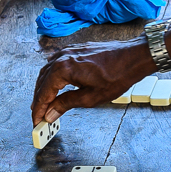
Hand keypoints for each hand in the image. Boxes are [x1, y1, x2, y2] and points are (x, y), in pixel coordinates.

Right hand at [31, 39, 155, 126]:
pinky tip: (53, 86)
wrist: (133, 57)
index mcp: (63, 68)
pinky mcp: (74, 50)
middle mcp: (62, 57)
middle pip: (42, 82)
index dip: (38, 110)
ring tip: (44, 104)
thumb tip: (50, 113)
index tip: (36, 122)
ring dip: (43, 88)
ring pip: (47, 72)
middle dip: (39, 100)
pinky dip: (51, 77)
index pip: (43, 93)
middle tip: (38, 116)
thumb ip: (66, 104)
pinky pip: (55, 64)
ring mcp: (68, 51)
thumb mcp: (91, 97)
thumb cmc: (117, 76)